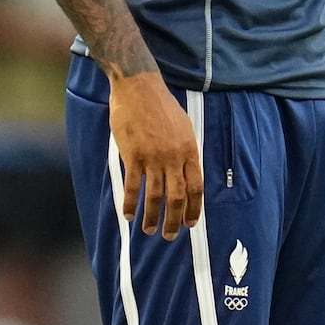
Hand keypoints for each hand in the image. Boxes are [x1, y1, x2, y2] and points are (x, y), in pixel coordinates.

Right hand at [109, 70, 201, 240]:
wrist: (139, 88)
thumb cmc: (161, 106)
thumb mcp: (183, 127)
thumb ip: (185, 150)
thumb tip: (187, 170)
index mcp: (189, 151)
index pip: (196, 188)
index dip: (193, 209)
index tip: (189, 224)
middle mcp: (173, 157)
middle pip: (177, 197)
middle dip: (174, 220)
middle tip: (170, 236)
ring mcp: (153, 157)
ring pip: (155, 196)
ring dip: (153, 217)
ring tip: (149, 230)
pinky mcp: (133, 155)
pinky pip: (132, 186)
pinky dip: (130, 203)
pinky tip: (128, 215)